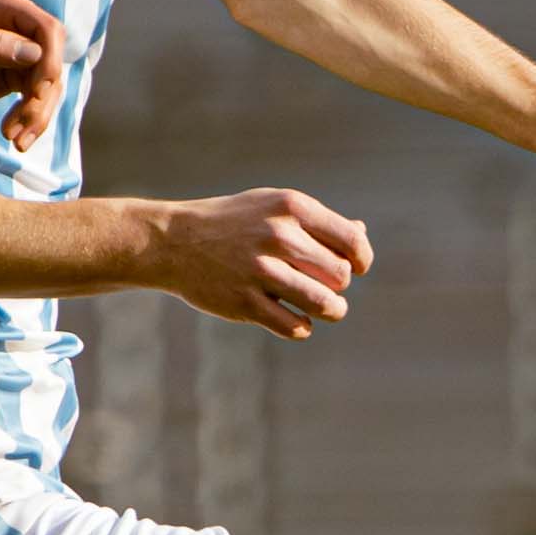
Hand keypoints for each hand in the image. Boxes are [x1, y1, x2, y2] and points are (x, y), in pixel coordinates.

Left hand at [0, 0, 69, 151]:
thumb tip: (33, 52)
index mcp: (4, 8)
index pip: (47, 30)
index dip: (50, 62)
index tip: (34, 93)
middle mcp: (17, 28)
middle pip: (53, 61)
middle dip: (43, 96)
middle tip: (19, 126)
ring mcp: (18, 55)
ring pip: (49, 87)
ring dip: (38, 116)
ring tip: (14, 139)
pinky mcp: (13, 80)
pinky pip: (37, 101)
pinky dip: (32, 121)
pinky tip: (14, 138)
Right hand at [153, 187, 371, 337]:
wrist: (174, 241)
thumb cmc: (234, 222)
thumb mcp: (273, 207)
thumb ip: (317, 223)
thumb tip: (361, 236)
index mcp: (292, 207)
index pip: (353, 241)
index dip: (361, 260)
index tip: (354, 268)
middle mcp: (279, 236)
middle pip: (341, 276)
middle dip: (338, 285)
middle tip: (322, 284)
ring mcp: (261, 271)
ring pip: (325, 304)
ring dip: (331, 311)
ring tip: (324, 309)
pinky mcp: (244, 302)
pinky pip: (295, 327)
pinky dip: (301, 327)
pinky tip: (293, 318)